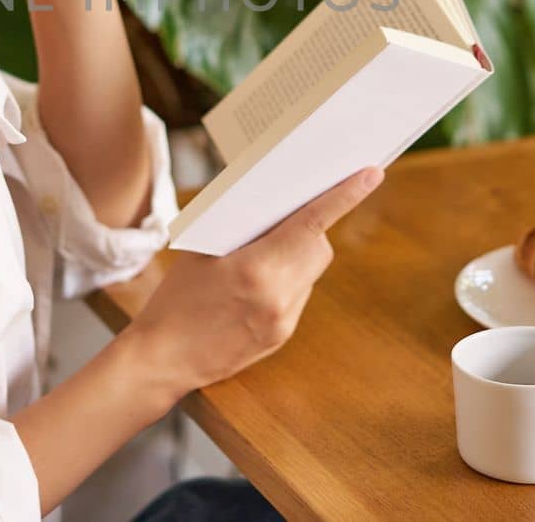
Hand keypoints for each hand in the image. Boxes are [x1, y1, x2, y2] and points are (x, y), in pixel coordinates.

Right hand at [121, 167, 385, 399]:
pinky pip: (298, 295)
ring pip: (310, 272)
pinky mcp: (282, 337)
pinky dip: (285, 281)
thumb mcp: (202, 251)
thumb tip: (277, 206)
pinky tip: (254, 286)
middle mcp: (279, 296)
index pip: (312, 223)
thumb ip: (243, 229)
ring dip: (297, 255)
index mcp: (257, 269)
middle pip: (318, 247)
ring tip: (259, 254)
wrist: (162, 360)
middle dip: (310, 228)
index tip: (372, 173)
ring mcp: (284, 321)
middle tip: (285, 215)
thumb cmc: (175, 299)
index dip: (344, 195)